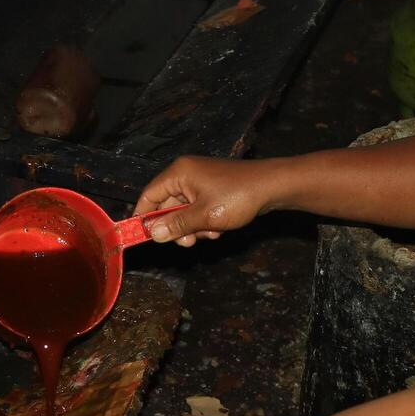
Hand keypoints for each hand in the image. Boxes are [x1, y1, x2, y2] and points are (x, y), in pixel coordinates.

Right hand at [134, 155, 274, 246]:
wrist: (272, 187)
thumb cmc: (238, 196)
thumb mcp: (204, 216)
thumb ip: (176, 225)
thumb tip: (153, 234)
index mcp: (179, 173)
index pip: (149, 195)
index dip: (143, 217)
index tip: (142, 236)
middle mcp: (186, 174)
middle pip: (166, 206)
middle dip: (177, 227)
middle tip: (188, 242)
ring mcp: (200, 181)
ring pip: (184, 212)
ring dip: (193, 228)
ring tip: (211, 232)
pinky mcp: (212, 190)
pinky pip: (198, 210)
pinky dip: (204, 222)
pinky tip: (219, 228)